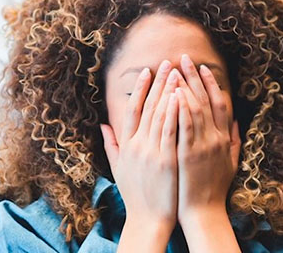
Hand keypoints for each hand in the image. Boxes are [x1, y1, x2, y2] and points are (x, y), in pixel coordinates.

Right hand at [100, 60, 181, 250]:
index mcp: (127, 145)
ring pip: (160, 115)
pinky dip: (174, 112)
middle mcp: (137, 145)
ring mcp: (151, 152)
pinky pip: (171, 131)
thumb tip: (103, 125)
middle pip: (148, 107)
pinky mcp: (166, 160)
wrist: (147, 219)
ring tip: (177, 72)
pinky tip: (180, 96)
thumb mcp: (118, 167)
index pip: (132, 109)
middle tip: (167, 62)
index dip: (140, 89)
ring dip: (168, 91)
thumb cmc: (136, 194)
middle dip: (158, 83)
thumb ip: (111, 144)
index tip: (148, 71)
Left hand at [175, 54, 240, 220]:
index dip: (211, 83)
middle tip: (183, 58)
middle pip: (205, 100)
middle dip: (193, 77)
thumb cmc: (215, 188)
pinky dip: (180, 109)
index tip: (202, 67)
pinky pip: (184, 126)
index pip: (219, 103)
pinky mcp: (189, 154)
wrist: (204, 211)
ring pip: (194, 109)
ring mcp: (203, 146)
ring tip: (174, 70)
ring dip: (184, 87)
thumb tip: (237, 121)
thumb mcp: (231, 162)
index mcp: (225, 138)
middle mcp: (216, 138)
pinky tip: (173, 94)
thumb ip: (235, 140)